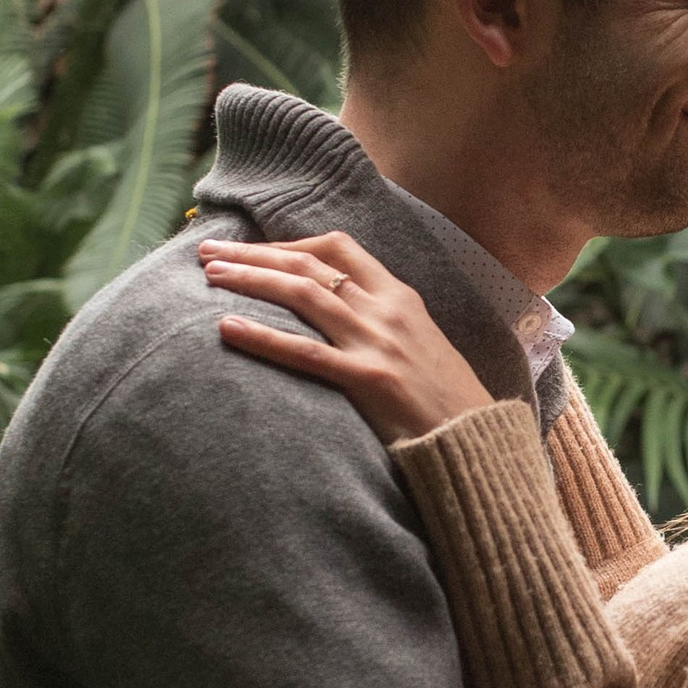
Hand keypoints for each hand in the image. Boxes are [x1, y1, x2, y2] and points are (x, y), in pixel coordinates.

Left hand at [198, 232, 493, 444]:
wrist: (480, 443)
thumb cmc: (448, 401)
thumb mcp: (421, 344)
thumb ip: (384, 323)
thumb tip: (340, 315)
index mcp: (401, 296)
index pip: (339, 248)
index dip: (290, 244)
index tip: (256, 250)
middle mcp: (387, 310)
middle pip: (308, 265)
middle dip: (254, 254)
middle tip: (208, 253)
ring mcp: (377, 342)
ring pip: (302, 294)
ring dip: (249, 279)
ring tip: (207, 276)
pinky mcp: (368, 380)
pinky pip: (304, 353)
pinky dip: (262, 336)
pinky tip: (226, 328)